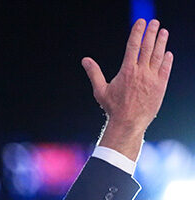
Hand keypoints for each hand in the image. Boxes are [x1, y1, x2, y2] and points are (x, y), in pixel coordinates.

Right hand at [82, 18, 171, 132]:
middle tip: (154, 22)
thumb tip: (85, 60)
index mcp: (127, 71)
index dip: (137, 32)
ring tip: (164, 32)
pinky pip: (166, 69)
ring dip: (162, 42)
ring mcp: (152, 78)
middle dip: (151, 33)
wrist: (129, 123)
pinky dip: (167, 60)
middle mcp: (141, 72)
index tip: (141, 22)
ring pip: (159, 55)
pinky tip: (168, 53)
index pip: (133, 46)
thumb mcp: (100, 90)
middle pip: (148, 47)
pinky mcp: (161, 86)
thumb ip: (94, 73)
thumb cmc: (113, 108)